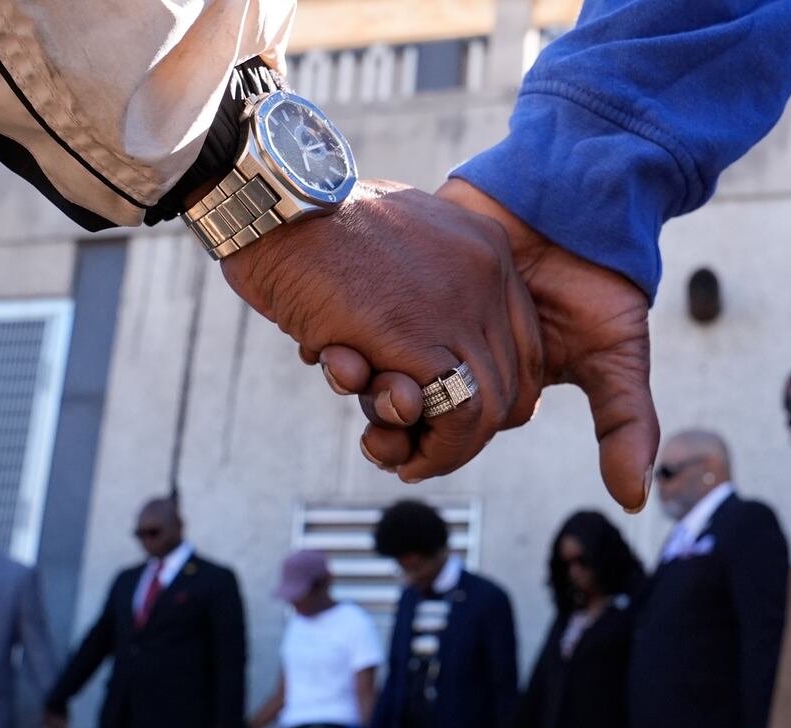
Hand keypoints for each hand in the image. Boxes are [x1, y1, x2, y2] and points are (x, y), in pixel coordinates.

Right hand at [221, 180, 543, 484]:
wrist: (269, 211)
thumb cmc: (310, 235)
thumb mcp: (386, 259)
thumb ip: (415, 304)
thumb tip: (410, 385)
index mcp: (485, 248)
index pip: (521, 347)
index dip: (489, 396)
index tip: (444, 418)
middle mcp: (487, 275)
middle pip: (508, 386)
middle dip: (461, 434)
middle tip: (415, 450)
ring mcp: (459, 306)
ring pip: (485, 410)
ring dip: (441, 451)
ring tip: (394, 454)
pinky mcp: (419, 338)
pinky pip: (454, 416)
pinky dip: (429, 450)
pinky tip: (384, 446)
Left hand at [326, 178, 657, 510]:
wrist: (574, 185)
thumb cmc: (602, 276)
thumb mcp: (615, 354)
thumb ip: (624, 423)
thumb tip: (634, 501)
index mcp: (494, 381)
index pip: (449, 431)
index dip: (426, 450)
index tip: (402, 461)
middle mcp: (454, 352)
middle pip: (403, 405)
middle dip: (383, 421)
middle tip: (367, 432)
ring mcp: (421, 312)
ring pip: (372, 365)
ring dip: (353, 379)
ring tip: (340, 371)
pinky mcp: (396, 273)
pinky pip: (354, 313)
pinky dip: (337, 333)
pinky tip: (322, 346)